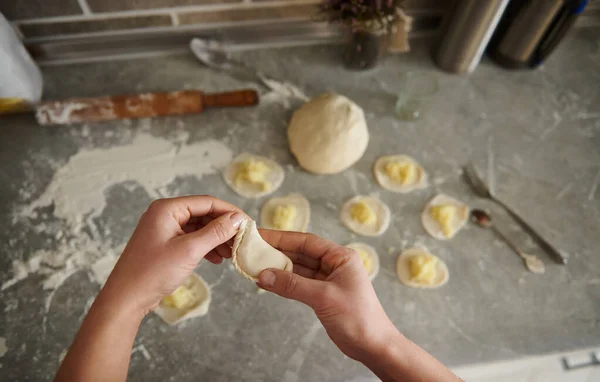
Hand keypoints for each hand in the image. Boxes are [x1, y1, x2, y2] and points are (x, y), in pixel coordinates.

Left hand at [101, 195, 245, 317]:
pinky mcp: (165, 244)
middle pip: (203, 214)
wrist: (126, 299)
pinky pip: (191, 239)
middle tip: (241, 241)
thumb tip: (238, 218)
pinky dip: (205, 247)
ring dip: (216, 238)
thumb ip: (216, 232)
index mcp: (167, 209)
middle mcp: (165, 214)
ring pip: (199, 227)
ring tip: (231, 253)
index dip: (229, 212)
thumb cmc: (153, 272)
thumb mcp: (190, 250)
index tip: (248, 223)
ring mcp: (164, 229)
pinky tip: (216, 258)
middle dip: (223, 227)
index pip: (207, 202)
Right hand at [256, 230, 398, 361]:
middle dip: (276, 252)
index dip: (282, 237)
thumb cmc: (358, 317)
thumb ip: (293, 285)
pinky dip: (283, 283)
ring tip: (254, 266)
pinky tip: (267, 282)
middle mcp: (334, 264)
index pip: (306, 241)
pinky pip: (298, 284)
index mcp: (340, 257)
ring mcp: (327, 280)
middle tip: (252, 250)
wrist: (373, 346)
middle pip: (300, 253)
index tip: (260, 235)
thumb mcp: (323, 297)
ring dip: (277, 268)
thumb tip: (264, 275)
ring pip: (297, 269)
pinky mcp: (321, 295)